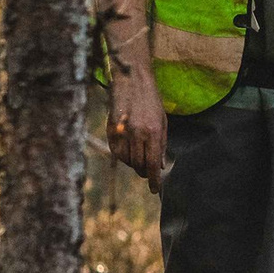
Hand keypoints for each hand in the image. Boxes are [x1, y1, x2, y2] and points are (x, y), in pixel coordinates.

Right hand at [107, 72, 167, 189]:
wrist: (131, 82)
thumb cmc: (151, 102)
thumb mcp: (163, 122)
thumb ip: (162, 145)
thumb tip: (161, 166)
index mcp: (153, 132)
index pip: (153, 163)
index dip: (154, 179)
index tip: (155, 190)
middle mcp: (137, 134)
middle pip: (139, 165)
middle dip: (145, 172)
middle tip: (149, 171)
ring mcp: (122, 132)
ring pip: (127, 161)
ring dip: (134, 164)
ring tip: (140, 158)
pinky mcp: (110, 130)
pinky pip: (116, 153)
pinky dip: (123, 157)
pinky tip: (129, 152)